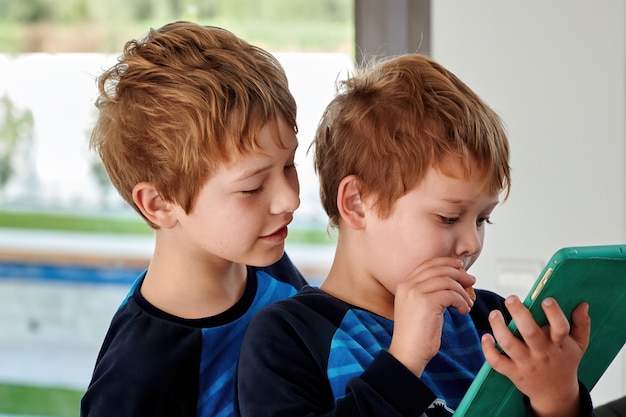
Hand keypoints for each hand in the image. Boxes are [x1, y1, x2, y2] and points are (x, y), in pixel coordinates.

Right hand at [389, 257, 475, 376]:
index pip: (427, 264)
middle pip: (439, 269)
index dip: (446, 262)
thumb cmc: (416, 334)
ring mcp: (416, 293)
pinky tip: (463, 310)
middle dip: (458, 273)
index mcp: (404, 284)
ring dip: (462, 291)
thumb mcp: (418, 307)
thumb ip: (428, 292)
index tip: (459, 266)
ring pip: (447, 281)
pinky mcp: (427, 303)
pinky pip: (451, 295)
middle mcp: (408, 285)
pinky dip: (461, 301)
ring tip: (467, 303)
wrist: (407, 353)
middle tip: (471, 281)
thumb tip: (452, 280)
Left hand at [482, 296, 590, 416]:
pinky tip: (486, 336)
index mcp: (559, 345)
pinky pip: (497, 362)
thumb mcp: (579, 345)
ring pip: (509, 344)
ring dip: (499, 328)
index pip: (560, 328)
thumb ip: (582, 324)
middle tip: (512, 299)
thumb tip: (582, 304)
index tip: (546, 300)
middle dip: (519, 313)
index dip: (554, 313)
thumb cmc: (565, 362)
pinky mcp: (513, 373)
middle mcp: (542, 353)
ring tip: (495, 314)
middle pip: (530, 332)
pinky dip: (488, 350)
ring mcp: (526, 363)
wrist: (555, 394)